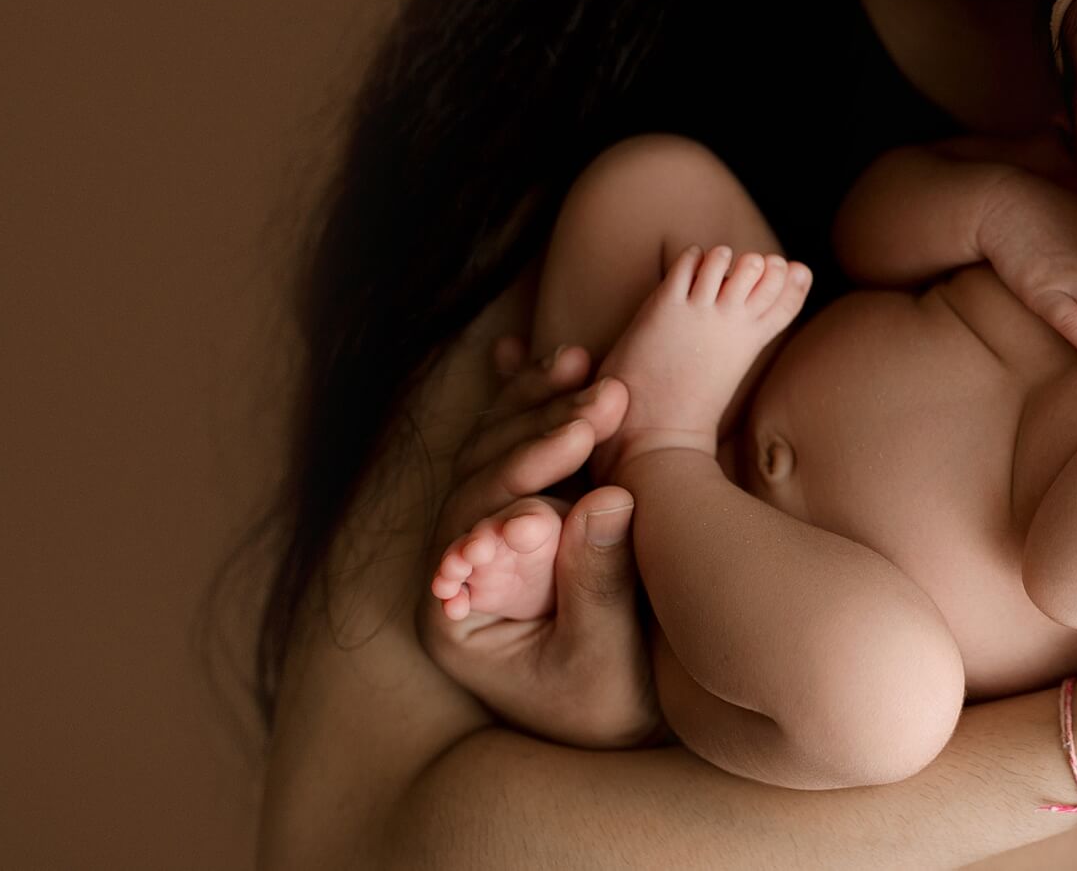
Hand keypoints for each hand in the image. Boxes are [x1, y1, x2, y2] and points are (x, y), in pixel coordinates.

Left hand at [417, 338, 662, 748]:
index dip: (524, 472)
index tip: (582, 440)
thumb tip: (612, 497)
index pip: (473, 520)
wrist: (622, 725)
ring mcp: (484, 533)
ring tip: (588, 367)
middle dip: (542, 428)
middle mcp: (457, 564)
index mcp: (454, 609)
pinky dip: (518, 399)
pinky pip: (508, 444)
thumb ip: (598, 583)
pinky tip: (520, 350)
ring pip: (491, 448)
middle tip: (608, 397)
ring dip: (536, 403)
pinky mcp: (520, 515)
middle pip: (479, 473)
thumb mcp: (604, 660)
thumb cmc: (608, 706)